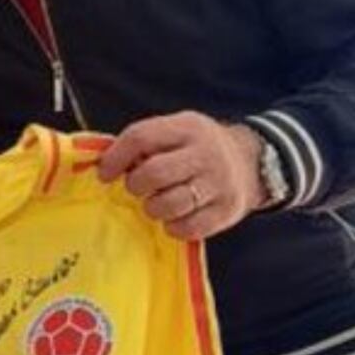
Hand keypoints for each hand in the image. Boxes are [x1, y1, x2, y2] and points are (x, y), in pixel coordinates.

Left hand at [96, 111, 264, 240]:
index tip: (105, 173)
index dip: (116, 157)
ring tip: (155, 202)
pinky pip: (188, 227)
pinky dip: (172, 227)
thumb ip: (146, 141)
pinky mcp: (226, 211)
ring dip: (152, 207)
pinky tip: (172, 218)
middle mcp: (205, 154)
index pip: (141, 137)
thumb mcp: (177, 130)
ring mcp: (218, 184)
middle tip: (136, 188)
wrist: (251, 162)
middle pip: (155, 172)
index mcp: (186, 127)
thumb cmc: (197, 148)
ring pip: (170, 203)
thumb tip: (103, 161)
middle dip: (135, 185)